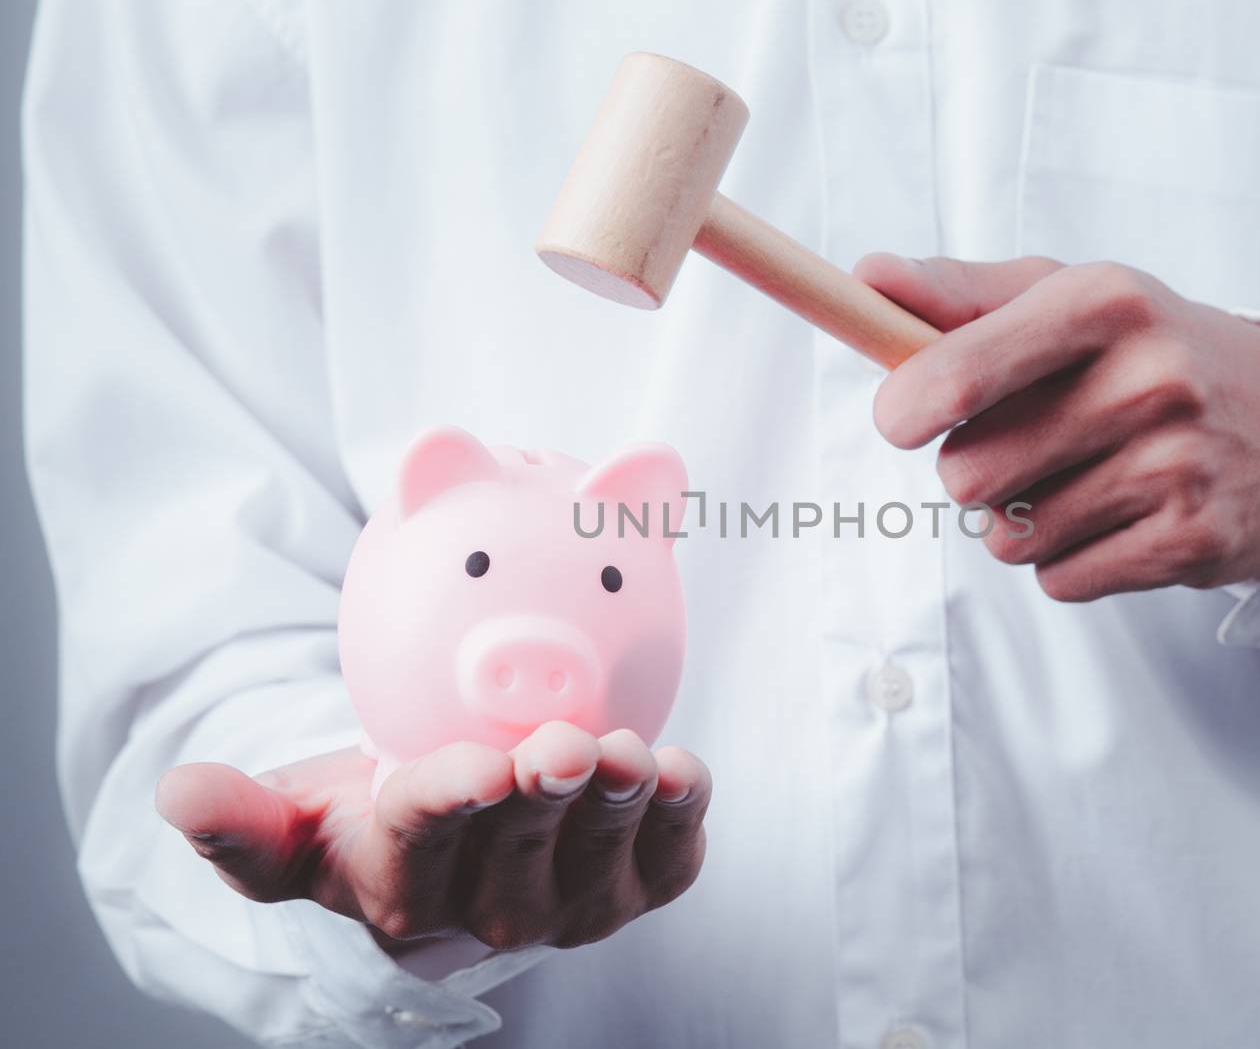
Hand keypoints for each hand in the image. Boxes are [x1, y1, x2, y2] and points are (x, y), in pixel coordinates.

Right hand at [155, 723, 709, 950]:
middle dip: (542, 804)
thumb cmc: (372, 808)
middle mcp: (490, 913)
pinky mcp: (637, 886)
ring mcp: (571, 906)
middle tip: (560, 747)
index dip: (447, 807)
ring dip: (616, 810)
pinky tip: (684, 774)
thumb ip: (241, 819)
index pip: (420, 847)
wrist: (464, 819)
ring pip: (597, 867)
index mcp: (401, 888)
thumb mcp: (300, 813)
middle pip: (518, 862)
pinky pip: (667, 864)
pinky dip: (681, 822)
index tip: (474, 768)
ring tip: (627, 756)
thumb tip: (176, 793)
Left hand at [857, 255, 1259, 600]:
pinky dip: (1067, 560)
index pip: (956, 372)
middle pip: (967, 475)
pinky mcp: (1193, 540)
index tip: (901, 419)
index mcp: (1103, 301)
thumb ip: (958, 292)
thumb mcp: (1065, 295)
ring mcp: (1177, 465)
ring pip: (1007, 536)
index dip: (904, 409)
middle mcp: (1148, 379)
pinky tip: (1116, 517)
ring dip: (1020, 521)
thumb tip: (866, 276)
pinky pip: (1059, 579)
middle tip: (1025, 446)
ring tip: (1079, 479)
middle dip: (973, 471)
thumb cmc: (1146, 350)